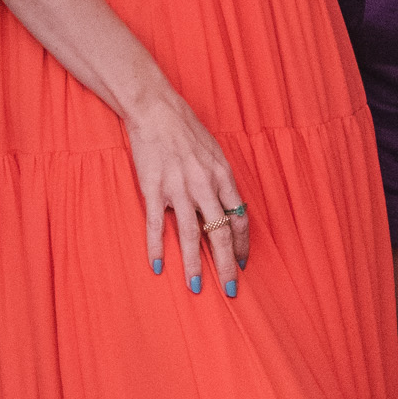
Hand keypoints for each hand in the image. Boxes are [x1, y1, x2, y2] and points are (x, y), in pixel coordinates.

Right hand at [122, 87, 245, 297]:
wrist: (155, 109)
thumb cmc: (185, 129)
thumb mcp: (213, 152)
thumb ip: (220, 180)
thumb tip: (227, 206)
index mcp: (222, 176)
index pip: (239, 218)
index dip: (242, 244)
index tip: (243, 263)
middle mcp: (204, 186)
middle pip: (221, 234)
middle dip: (227, 264)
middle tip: (230, 290)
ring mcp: (179, 189)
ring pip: (192, 235)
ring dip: (195, 264)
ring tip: (197, 287)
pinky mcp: (154, 189)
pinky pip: (157, 225)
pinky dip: (156, 247)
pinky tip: (157, 265)